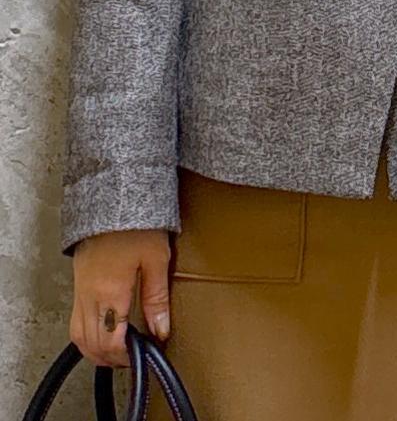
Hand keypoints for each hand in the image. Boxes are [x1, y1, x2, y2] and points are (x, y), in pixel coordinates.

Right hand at [69, 229, 172, 366]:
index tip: (144, 353)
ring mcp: (80, 289)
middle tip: (133, 356)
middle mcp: (89, 295)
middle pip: (92, 343)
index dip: (127, 355)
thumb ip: (157, 298)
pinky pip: (76, 319)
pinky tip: (104, 329)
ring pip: (79, 335)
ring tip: (118, 349)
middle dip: (111, 357)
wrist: (114, 197)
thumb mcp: (156, 259)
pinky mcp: (78, 282)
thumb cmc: (138, 224)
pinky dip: (87, 333)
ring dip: (95, 349)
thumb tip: (161, 330)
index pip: (111, 341)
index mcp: (110, 292)